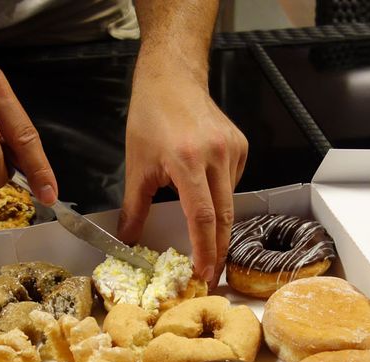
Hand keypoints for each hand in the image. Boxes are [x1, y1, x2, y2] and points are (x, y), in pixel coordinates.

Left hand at [118, 73, 247, 284]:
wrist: (172, 79)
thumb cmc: (150, 117)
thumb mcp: (137, 165)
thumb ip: (135, 207)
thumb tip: (128, 240)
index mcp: (188, 161)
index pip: (202, 216)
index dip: (205, 249)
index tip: (204, 273)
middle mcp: (216, 155)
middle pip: (224, 216)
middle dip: (219, 249)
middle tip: (212, 274)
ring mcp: (233, 150)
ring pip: (229, 200)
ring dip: (217, 221)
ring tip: (204, 233)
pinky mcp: (241, 146)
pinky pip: (233, 183)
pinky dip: (220, 195)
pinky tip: (206, 189)